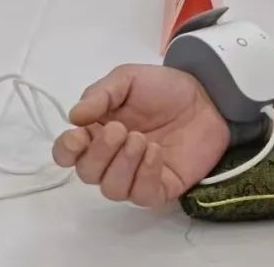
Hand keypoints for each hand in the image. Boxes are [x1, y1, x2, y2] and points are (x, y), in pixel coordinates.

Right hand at [52, 65, 228, 206]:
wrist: (207, 96)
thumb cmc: (162, 87)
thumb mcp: (127, 79)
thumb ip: (99, 95)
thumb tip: (73, 117)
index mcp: (96, 131)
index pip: (67, 153)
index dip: (66, 150)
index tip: (80, 136)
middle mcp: (111, 158)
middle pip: (88, 173)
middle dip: (100, 153)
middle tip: (121, 130)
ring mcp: (135, 175)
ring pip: (111, 189)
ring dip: (122, 165)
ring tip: (141, 139)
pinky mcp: (160, 187)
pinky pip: (141, 195)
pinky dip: (144, 175)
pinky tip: (155, 152)